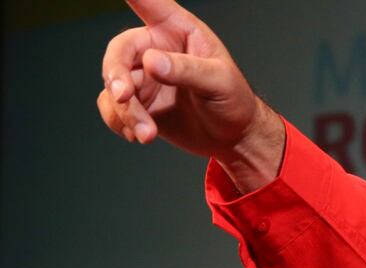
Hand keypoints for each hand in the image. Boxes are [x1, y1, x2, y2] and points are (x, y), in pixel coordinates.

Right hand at [98, 0, 283, 190]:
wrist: (233, 138)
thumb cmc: (234, 101)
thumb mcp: (220, 82)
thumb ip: (188, 70)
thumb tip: (151, 62)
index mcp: (178, 30)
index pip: (150, 4)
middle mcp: (155, 49)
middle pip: (119, 52)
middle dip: (116, 75)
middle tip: (124, 96)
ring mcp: (144, 77)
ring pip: (114, 86)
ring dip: (125, 111)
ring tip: (147, 132)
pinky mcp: (138, 103)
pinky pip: (113, 108)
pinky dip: (120, 122)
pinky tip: (141, 135)